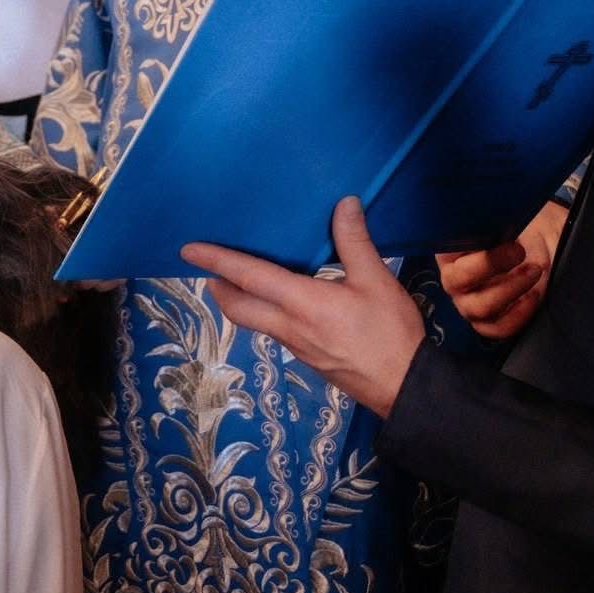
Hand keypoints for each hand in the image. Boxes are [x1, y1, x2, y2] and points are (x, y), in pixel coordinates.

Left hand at [182, 197, 425, 418]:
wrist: (406, 388)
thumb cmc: (390, 333)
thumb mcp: (376, 280)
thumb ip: (355, 241)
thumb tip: (344, 204)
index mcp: (301, 304)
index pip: (248, 277)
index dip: (216, 261)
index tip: (188, 250)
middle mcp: (288, 326)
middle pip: (237, 308)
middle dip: (217, 285)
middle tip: (206, 266)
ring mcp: (295, 345)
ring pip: (253, 321)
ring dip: (238, 300)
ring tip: (238, 277)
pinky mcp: (307, 357)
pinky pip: (273, 330)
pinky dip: (262, 311)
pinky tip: (279, 301)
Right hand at [436, 198, 567, 340]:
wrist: (545, 243)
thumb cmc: (521, 225)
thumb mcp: (506, 213)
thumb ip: (492, 213)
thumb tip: (485, 201)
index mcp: (449, 249)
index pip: (443, 251)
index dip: (468, 244)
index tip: (500, 232)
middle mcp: (454, 278)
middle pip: (457, 282)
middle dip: (490, 265)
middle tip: (519, 250)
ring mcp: (470, 303)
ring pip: (478, 308)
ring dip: (510, 289)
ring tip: (534, 270)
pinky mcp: (492, 322)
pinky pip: (497, 329)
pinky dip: (518, 314)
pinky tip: (533, 295)